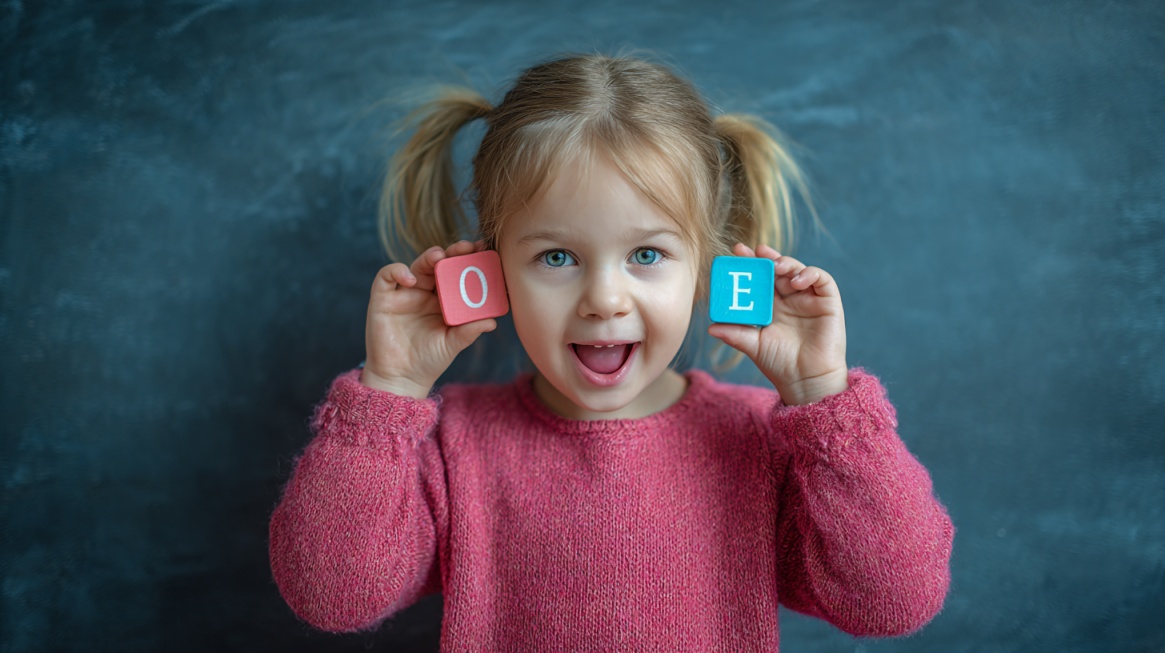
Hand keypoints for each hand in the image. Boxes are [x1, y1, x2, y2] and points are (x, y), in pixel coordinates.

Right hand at [361, 240, 497, 398]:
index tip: (484, 251)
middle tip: (467, 247)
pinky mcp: (383, 298)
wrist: (401, 378)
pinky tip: (411, 279)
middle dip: (453, 252)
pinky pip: (387, 276)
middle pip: (439, 264)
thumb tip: (492, 321)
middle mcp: (425, 292)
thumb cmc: (429, 360)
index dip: (470, 260)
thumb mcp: (453, 344)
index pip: (458, 273)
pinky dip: (398, 271)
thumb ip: (469, 331)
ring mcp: (404, 293)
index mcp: (444, 300)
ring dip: (429, 257)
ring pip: (417, 265)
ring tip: (440, 257)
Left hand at [707, 243, 847, 404]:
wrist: (805, 380)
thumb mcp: (753, 345)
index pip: (760, 278)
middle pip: (778, 269)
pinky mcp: (828, 302)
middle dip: (766, 257)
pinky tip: (795, 281)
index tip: (738, 251)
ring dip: (786, 263)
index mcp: (772, 305)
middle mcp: (790, 298)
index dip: (751, 262)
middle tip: (754, 251)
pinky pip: (822, 279)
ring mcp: (809, 299)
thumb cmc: (780, 363)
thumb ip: (735, 334)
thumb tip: (710, 327)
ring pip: (798, 270)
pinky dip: (809, 274)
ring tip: (775, 266)